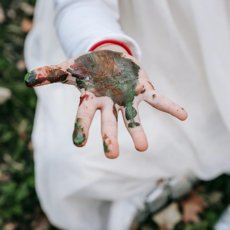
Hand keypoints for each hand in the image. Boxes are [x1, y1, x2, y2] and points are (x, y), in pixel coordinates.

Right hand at [25, 49, 186, 158]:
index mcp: (92, 101)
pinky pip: (159, 100)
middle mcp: (110, 105)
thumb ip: (52, 74)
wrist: (108, 59)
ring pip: (133, 117)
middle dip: (110, 138)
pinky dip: (170, 108)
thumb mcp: (70, 67)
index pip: (84, 117)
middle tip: (113, 155)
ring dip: (137, 131)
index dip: (81, 128)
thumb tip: (29, 79)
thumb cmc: (89, 68)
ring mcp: (128, 99)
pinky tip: (183, 116)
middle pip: (109, 124)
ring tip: (143, 147)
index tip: (79, 143)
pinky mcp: (143, 90)